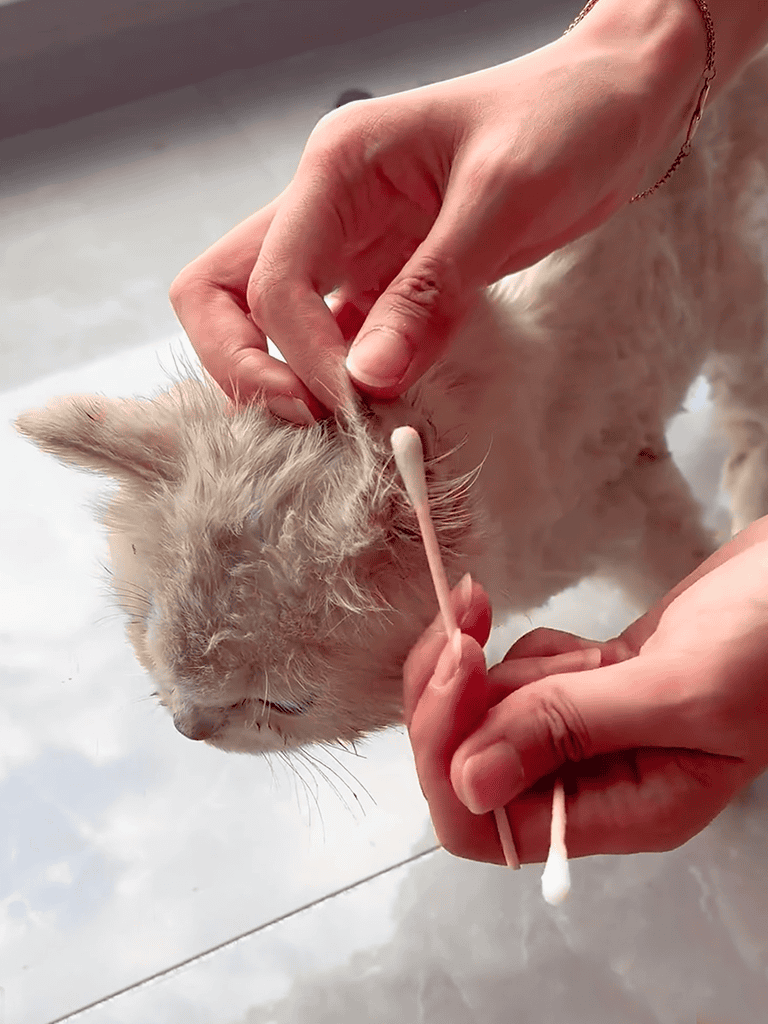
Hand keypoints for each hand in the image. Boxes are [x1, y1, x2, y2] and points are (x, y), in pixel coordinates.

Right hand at [169, 15, 701, 420]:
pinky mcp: (382, 283)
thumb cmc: (566, 121)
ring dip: (286, 380)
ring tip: (342, 429)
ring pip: (266, 323)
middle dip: (246, 367)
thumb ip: (431, 290)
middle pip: (222, 296)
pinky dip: (338, 381)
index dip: (301, 354)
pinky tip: (376, 414)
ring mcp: (348, 249)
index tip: (356, 403)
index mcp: (336, 168)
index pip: (270, 281)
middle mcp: (325, 209)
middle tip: (309, 421)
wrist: (614, 109)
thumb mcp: (503, 198)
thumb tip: (369, 377)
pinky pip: (332, 340)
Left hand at [404, 516, 767, 864]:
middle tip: (465, 626)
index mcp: (627, 809)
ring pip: (492, 713)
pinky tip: (579, 640)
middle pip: (477, 764)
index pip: (492, 826)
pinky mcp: (593, 688)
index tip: (458, 676)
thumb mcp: (680, 689)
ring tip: (564, 641)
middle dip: (455, 696)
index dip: (452, 760)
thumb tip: (468, 780)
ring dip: (493, 664)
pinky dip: (528, 649)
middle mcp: (599, 781)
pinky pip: (522, 677)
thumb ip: (574, 728)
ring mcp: (594, 732)